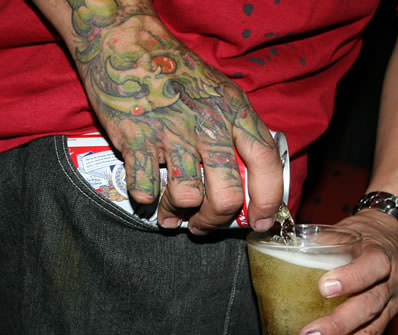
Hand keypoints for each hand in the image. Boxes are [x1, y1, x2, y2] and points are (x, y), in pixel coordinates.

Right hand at [68, 3, 282, 232]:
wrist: (128, 45)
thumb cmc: (178, 75)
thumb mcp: (221, 94)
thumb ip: (238, 134)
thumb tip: (250, 184)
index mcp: (235, 113)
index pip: (266, 165)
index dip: (268, 201)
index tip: (260, 222)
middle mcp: (208, 124)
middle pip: (226, 194)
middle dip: (215, 221)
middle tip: (204, 226)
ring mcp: (172, 132)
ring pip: (187, 197)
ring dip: (178, 214)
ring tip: (171, 215)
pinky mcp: (137, 138)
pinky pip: (144, 188)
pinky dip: (145, 199)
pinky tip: (146, 195)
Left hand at [298, 210, 397, 334]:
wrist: (392, 237)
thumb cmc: (360, 236)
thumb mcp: (343, 230)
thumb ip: (316, 242)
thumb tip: (278, 247)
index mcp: (381, 255)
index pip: (373, 265)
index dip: (352, 277)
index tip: (324, 287)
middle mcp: (391, 283)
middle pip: (369, 306)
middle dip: (338, 325)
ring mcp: (391, 305)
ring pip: (371, 332)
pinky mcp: (385, 321)